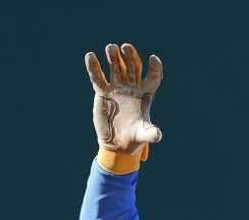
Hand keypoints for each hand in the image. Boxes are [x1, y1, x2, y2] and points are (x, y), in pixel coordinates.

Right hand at [85, 42, 163, 160]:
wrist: (118, 143)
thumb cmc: (134, 138)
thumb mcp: (143, 135)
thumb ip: (150, 133)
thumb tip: (157, 136)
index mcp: (145, 94)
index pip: (153, 77)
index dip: (154, 68)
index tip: (153, 59)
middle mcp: (132, 87)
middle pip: (133, 67)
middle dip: (130, 56)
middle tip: (126, 47)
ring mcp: (117, 88)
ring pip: (116, 67)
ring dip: (114, 57)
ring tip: (111, 48)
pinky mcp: (103, 92)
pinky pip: (98, 77)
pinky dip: (94, 67)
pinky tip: (90, 56)